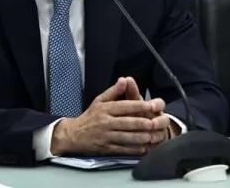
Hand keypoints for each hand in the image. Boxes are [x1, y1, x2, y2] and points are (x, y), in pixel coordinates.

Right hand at [51, 77, 170, 155]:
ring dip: (140, 137)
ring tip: (152, 136)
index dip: (138, 105)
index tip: (151, 105)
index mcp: (105, 109)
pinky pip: (122, 149)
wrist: (74, 134)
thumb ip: (114, 91)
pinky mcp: (106, 148)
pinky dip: (133, 150)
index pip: (124, 106)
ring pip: (125, 137)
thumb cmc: (90, 116)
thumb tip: (124, 80)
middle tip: (155, 123)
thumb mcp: (99, 100)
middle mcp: (105, 122)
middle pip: (126, 122)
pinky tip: (143, 148)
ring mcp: (106, 136)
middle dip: (141, 123)